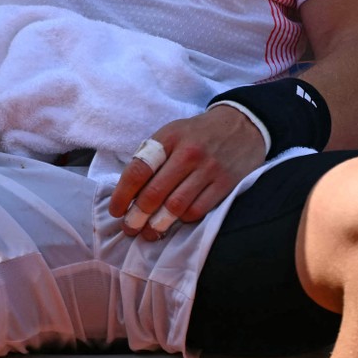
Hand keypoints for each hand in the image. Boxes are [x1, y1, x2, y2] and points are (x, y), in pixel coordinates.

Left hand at [109, 107, 266, 241]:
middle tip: (129, 228)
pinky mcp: (225, 184)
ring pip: (176, 207)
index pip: (139, 170)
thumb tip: (129, 192)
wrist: (242, 125)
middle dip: (137, 216)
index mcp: (169, 137)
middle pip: (155, 193)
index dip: (123, 194)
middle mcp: (188, 153)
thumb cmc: (198, 133)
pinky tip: (176, 221)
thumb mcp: (172, 133)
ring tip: (148, 233)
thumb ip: (152, 158)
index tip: (116, 210)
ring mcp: (208, 169)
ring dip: (158, 225)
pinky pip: (198, 211)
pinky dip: (183, 220)